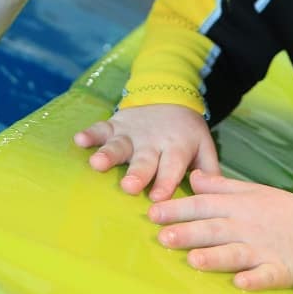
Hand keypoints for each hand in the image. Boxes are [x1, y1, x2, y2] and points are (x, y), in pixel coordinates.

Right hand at [73, 104, 218, 200]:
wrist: (170, 95)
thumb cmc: (187, 134)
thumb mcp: (204, 147)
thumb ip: (210, 172)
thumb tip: (214, 198)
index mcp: (176, 148)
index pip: (172, 167)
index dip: (166, 182)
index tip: (158, 198)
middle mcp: (153, 141)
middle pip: (144, 159)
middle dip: (136, 173)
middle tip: (129, 187)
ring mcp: (132, 132)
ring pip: (119, 144)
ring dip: (108, 153)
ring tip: (97, 163)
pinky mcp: (115, 124)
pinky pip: (101, 128)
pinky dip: (90, 134)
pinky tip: (78, 140)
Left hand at [148, 169, 292, 289]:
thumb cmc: (278, 209)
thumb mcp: (249, 190)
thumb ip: (219, 186)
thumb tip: (192, 176)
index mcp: (237, 206)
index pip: (203, 205)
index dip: (178, 209)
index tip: (153, 212)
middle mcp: (245, 227)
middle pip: (214, 229)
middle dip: (189, 233)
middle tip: (163, 237)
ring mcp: (261, 249)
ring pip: (235, 253)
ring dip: (215, 257)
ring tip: (194, 260)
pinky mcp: (278, 269)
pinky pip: (265, 275)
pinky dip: (254, 279)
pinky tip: (240, 283)